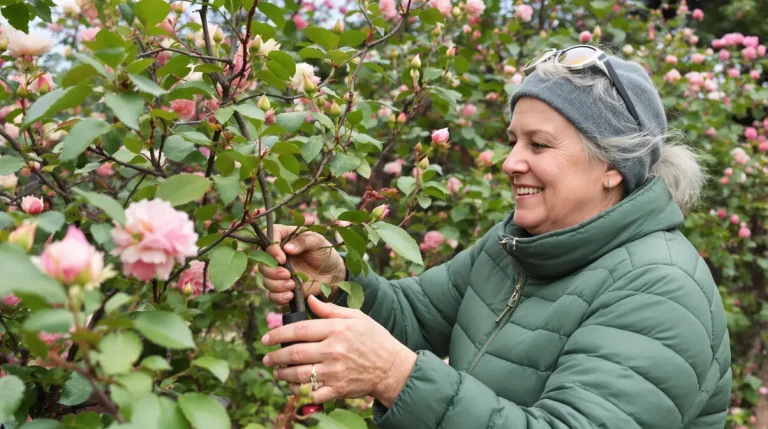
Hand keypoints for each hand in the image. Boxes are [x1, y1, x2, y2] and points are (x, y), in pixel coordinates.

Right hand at [259, 224, 345, 305]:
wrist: (333, 273)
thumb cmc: (325, 252)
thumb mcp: (317, 242)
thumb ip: (303, 241)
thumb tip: (287, 248)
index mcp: (284, 238)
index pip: (267, 239)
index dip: (271, 250)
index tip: (282, 258)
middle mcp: (277, 255)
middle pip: (262, 263)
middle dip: (272, 271)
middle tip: (286, 274)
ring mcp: (278, 272)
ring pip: (265, 280)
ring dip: (276, 285)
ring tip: (292, 285)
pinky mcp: (283, 287)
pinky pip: (272, 295)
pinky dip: (278, 297)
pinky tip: (290, 295)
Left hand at [262, 296, 416, 406]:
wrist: (391, 367)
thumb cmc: (374, 339)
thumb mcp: (356, 317)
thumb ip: (330, 310)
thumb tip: (309, 299)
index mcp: (337, 330)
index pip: (300, 330)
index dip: (279, 333)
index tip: (267, 337)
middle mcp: (334, 351)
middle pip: (295, 353)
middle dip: (276, 356)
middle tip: (267, 358)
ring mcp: (335, 372)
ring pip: (299, 374)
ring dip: (283, 374)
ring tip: (276, 372)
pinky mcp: (337, 389)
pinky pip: (311, 393)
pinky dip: (299, 391)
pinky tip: (293, 386)